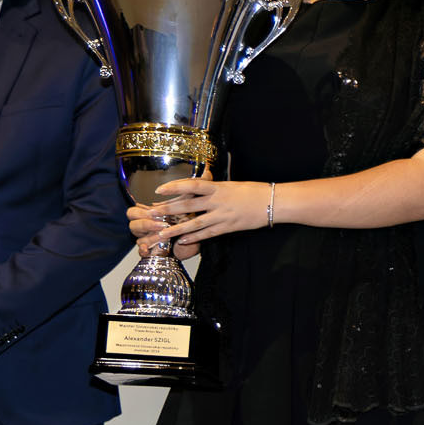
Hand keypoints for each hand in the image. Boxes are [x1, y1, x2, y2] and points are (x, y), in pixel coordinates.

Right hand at [128, 204, 202, 259]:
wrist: (190, 246)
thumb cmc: (186, 227)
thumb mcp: (186, 213)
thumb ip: (184, 203)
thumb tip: (188, 192)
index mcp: (149, 217)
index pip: (133, 212)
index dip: (141, 212)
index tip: (154, 212)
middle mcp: (145, 229)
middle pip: (133, 224)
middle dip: (146, 224)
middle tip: (160, 224)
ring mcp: (146, 241)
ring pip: (139, 239)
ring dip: (151, 237)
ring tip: (163, 235)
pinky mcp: (150, 252)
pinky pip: (141, 252)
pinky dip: (144, 250)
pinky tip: (148, 249)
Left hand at [143, 176, 270, 248]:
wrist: (273, 202)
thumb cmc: (253, 191)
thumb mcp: (232, 184)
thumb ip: (214, 187)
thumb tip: (199, 184)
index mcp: (218, 187)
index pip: (192, 185)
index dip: (174, 187)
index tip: (158, 190)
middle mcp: (218, 201)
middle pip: (188, 206)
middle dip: (167, 210)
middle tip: (150, 215)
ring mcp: (222, 215)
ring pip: (194, 224)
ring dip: (176, 229)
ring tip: (160, 234)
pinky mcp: (228, 227)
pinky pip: (207, 234)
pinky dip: (194, 238)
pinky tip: (181, 241)